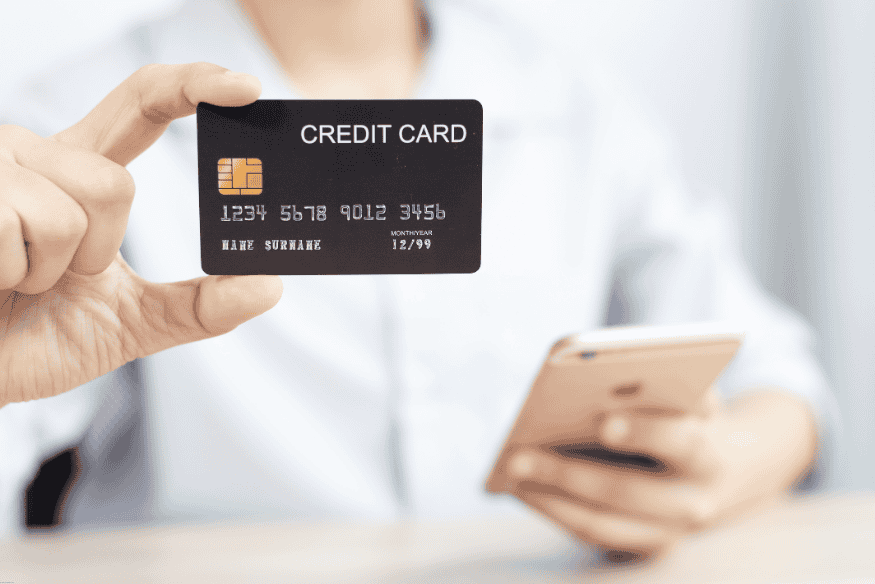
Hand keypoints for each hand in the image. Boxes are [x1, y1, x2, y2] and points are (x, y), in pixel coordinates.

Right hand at [0, 63, 282, 406]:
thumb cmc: (34, 340)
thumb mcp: (132, 323)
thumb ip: (199, 306)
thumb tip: (269, 286)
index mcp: (82, 172)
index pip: (143, 106)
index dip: (193, 85)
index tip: (245, 88)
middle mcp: (40, 154)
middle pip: (116, 184)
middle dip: (94, 252)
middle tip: (53, 279)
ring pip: (69, 212)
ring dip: (48, 271)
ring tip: (11, 279)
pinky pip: (17, 227)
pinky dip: (9, 274)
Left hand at [505, 389, 816, 558]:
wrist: (719, 468)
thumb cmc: (683, 414)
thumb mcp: (684, 394)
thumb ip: (659, 384)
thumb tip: (605, 375)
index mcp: (706, 453)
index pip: (678, 442)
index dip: (643, 433)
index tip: (604, 422)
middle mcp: (694, 501)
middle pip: (626, 490)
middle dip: (567, 473)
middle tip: (519, 456)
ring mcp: (669, 531)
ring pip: (601, 521)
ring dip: (549, 496)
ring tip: (512, 469)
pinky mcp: (647, 546)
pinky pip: (594, 533)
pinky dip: (555, 511)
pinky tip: (522, 489)